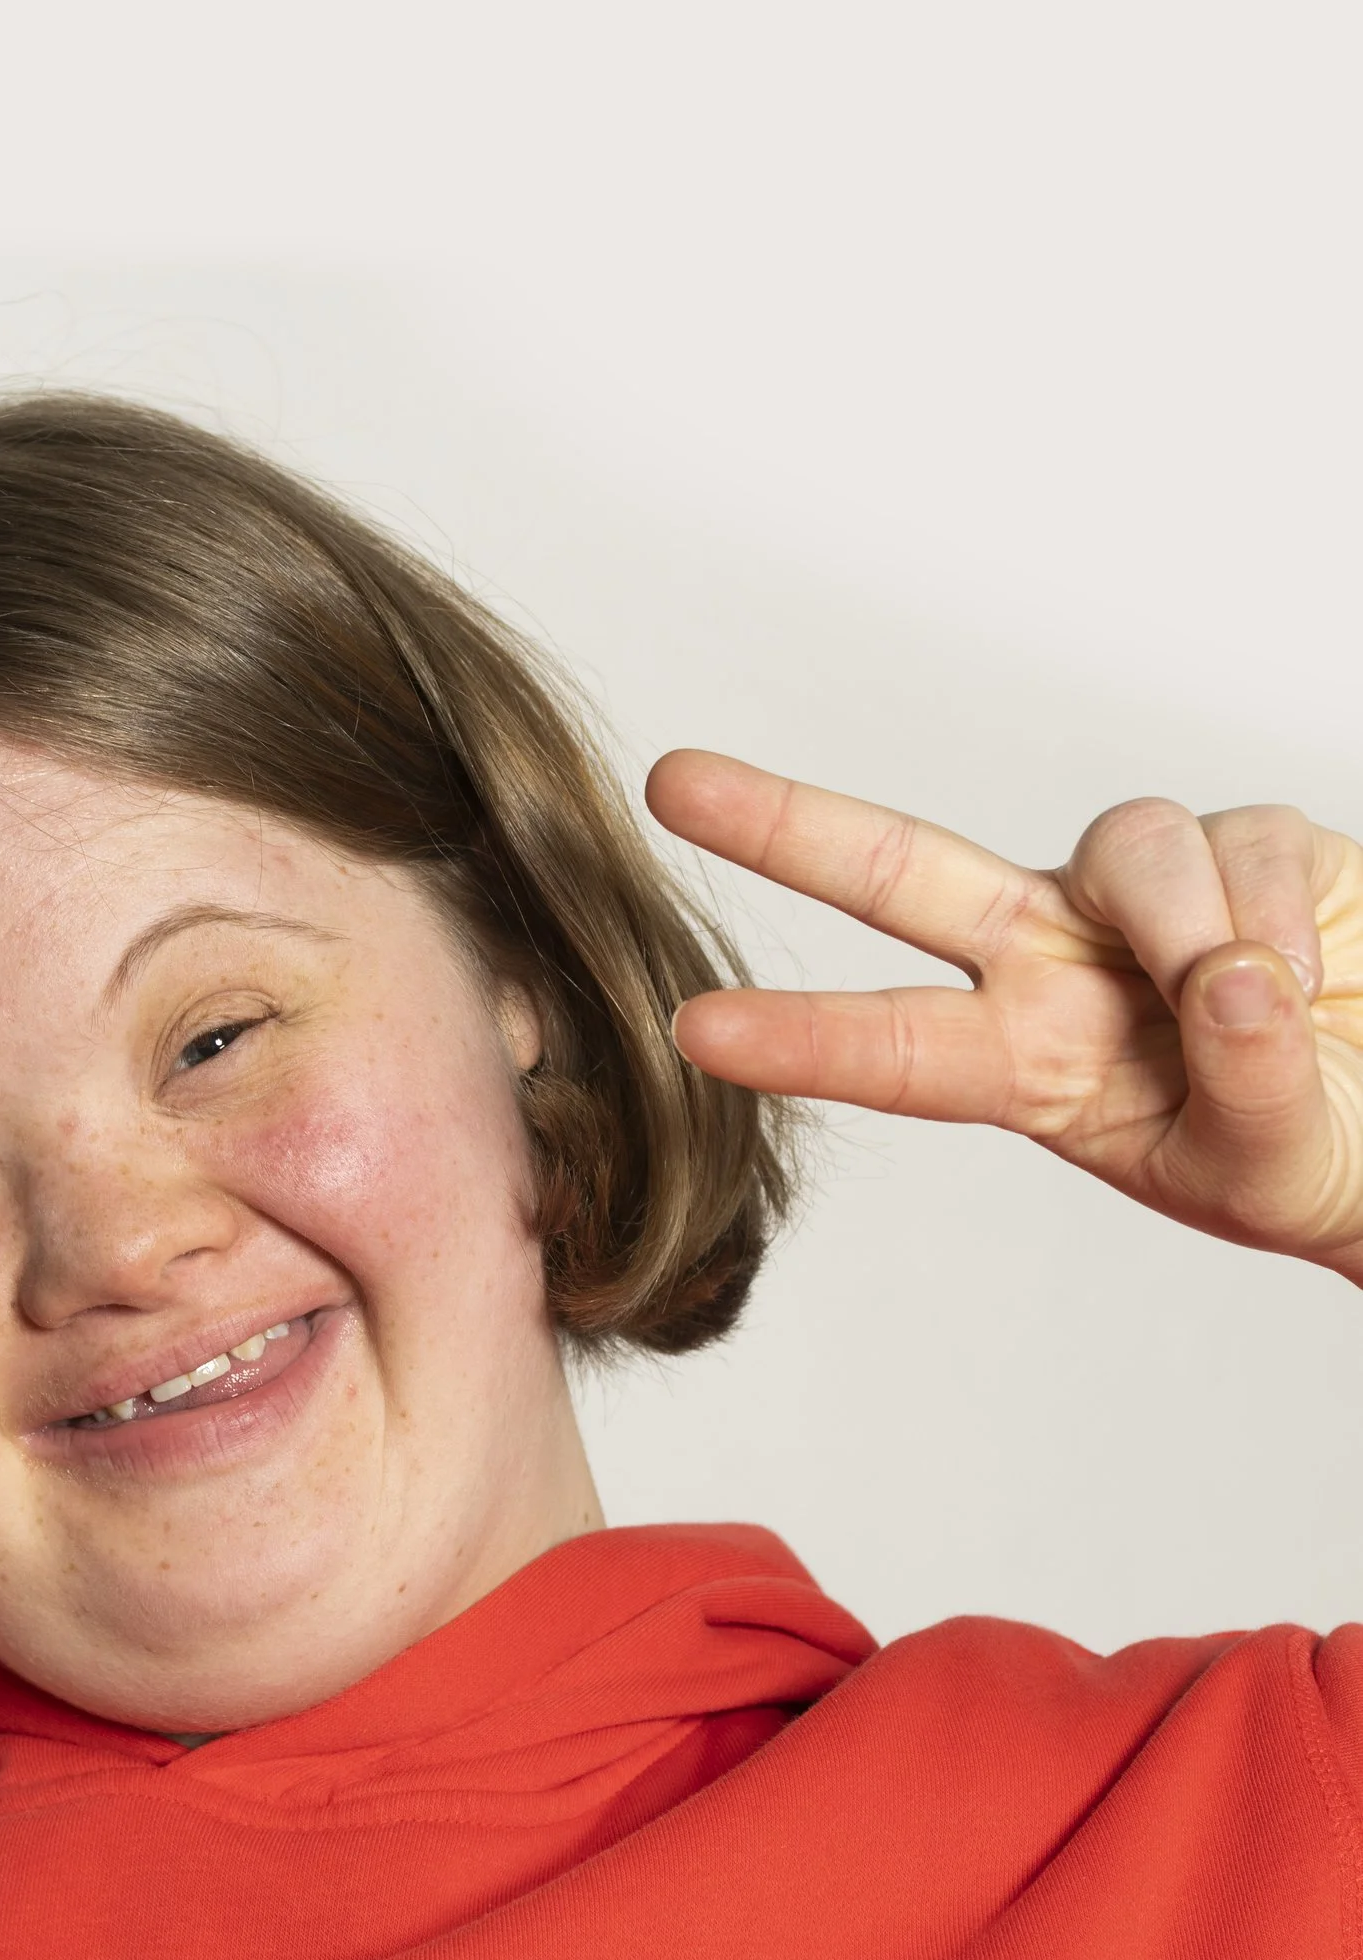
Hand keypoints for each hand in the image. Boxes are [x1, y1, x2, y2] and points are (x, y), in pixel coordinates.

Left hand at [648, 753, 1362, 1284]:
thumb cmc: (1316, 1156)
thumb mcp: (1269, 1166)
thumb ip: (1244, 1090)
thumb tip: (1228, 981)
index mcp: (1025, 1066)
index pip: (893, 1047)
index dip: (798, 1037)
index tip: (691, 1029)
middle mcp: (1053, 964)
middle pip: (902, 875)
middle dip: (789, 825)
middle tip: (671, 784)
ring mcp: (1138, 899)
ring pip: (1121, 844)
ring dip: (1186, 921)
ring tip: (1253, 997)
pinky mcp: (1246, 844)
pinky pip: (1240, 843)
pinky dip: (1279, 910)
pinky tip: (1314, 970)